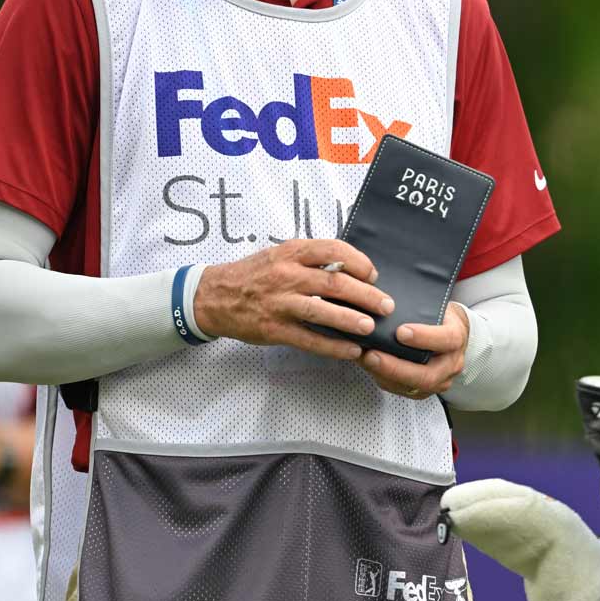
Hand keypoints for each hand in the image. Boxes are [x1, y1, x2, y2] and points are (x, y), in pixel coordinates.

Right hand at [194, 239, 393, 359]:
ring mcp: (280, 303)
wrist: (214, 296)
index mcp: (291, 252)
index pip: (333, 250)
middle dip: (365, 295)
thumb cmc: (254, 275)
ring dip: (351, 320)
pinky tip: (351, 351)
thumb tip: (350, 269)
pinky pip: (309, 339)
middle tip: (386, 305)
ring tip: (371, 328)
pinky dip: (333, 346)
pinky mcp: (274, 329)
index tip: (373, 275)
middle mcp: (286, 275)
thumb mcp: (280, 255)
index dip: (358, 262)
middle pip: (334, 283)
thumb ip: (311, 259)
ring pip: (322, 311)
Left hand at [358, 302, 469, 399]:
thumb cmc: (437, 316)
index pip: (446, 340)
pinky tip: (368, 367)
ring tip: (364, 360)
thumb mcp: (435, 305)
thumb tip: (385, 305)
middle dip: (396, 367)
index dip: (424, 338)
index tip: (400, 332)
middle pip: (427, 375)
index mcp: (457, 338)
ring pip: (412, 387)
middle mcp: (451, 364)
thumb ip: (418, 308)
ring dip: (384, 375)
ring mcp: (439, 381)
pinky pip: (402, 390)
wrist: (449, 334)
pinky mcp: (424, 391)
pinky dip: (382, 379)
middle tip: (372, 355)